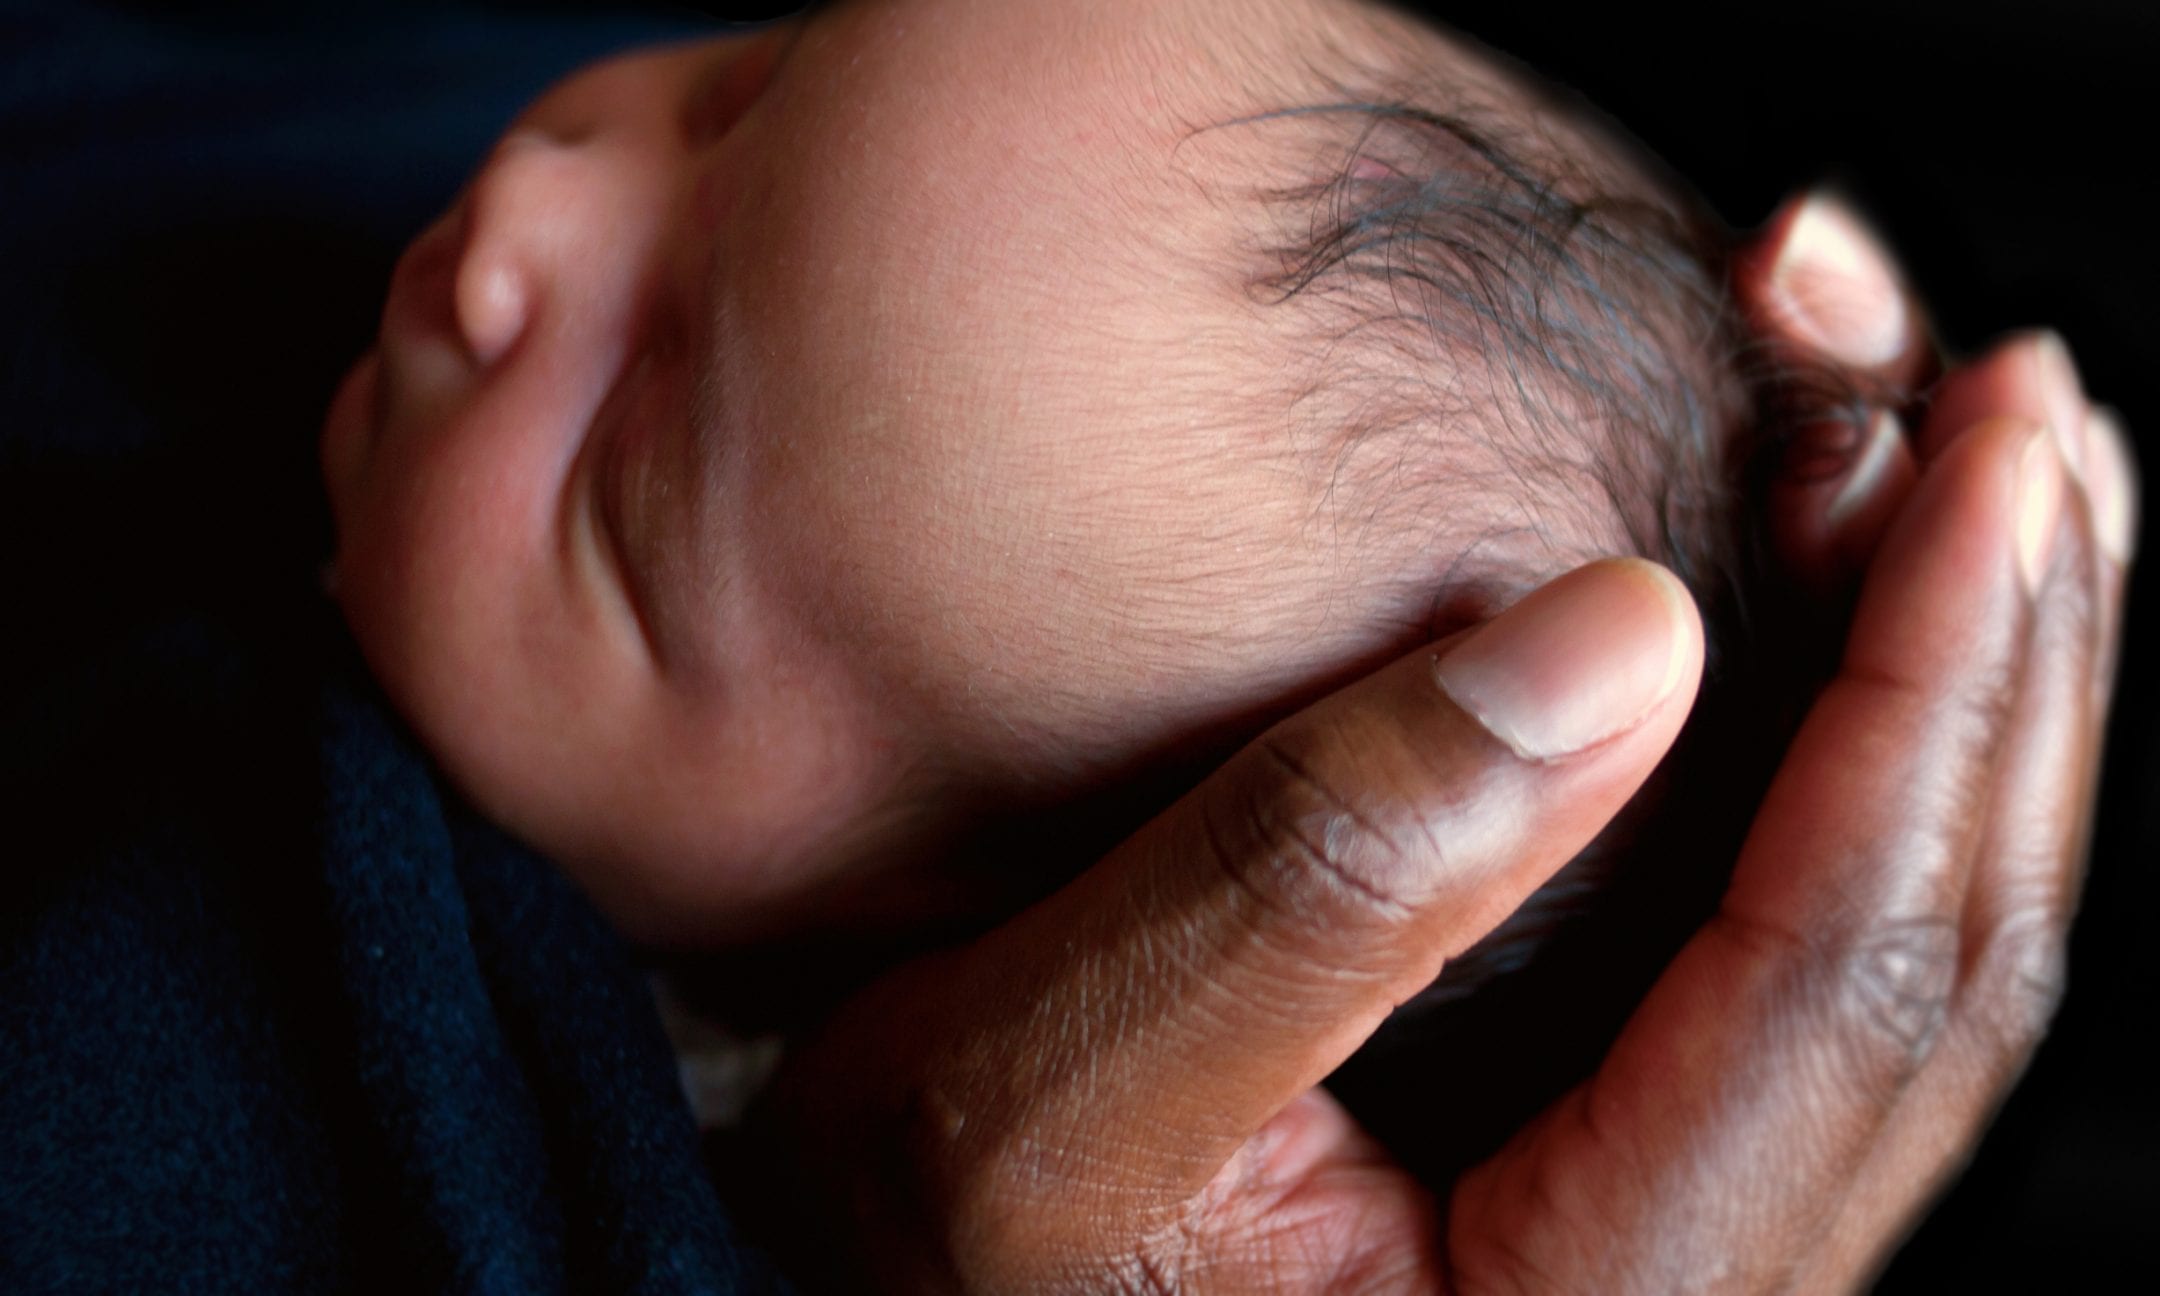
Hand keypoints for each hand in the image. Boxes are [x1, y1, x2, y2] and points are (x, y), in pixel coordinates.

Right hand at [753, 198, 2134, 1292]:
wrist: (911, 1290)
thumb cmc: (934, 1237)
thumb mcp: (1044, 1085)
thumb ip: (1312, 880)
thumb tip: (1627, 632)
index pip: (1837, 983)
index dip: (1928, 696)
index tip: (1976, 454)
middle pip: (1950, 967)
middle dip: (2005, 661)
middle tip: (2013, 406)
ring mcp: (1681, 1239)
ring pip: (1925, 961)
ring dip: (1974, 696)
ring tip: (1987, 472)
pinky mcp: (1637, 1165)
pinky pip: (1827, 959)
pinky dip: (1879, 761)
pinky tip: (1874, 617)